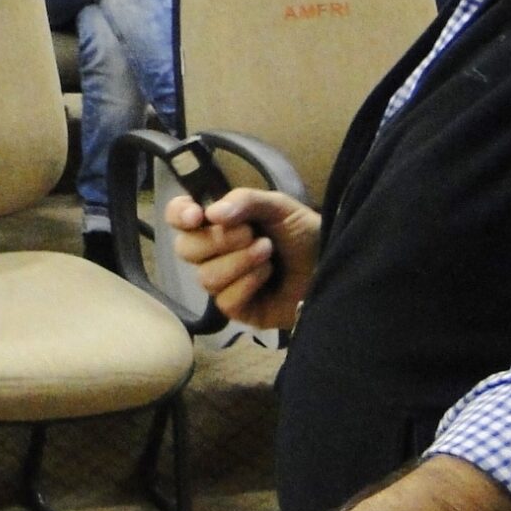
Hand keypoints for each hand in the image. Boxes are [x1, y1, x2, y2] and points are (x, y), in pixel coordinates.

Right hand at [167, 187, 319, 329]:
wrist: (332, 265)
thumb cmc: (304, 233)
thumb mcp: (279, 206)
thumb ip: (245, 201)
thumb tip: (211, 214)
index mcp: (217, 224)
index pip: (178, 217)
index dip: (179, 215)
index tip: (197, 216)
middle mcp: (213, 253)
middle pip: (185, 249)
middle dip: (219, 241)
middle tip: (252, 234)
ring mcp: (223, 283)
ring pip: (205, 277)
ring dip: (238, 262)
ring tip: (267, 253)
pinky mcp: (237, 309)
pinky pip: (225, 299)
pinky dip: (247, 284)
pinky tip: (267, 276)